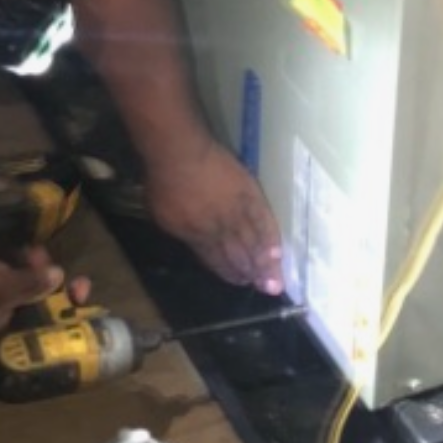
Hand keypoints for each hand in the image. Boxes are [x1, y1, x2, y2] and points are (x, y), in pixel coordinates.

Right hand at [0, 243, 63, 345]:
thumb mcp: (4, 288)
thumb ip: (34, 284)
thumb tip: (59, 277)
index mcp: (11, 336)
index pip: (49, 329)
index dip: (69, 310)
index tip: (81, 290)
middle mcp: (7, 326)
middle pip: (42, 308)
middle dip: (51, 284)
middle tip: (56, 266)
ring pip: (29, 291)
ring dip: (37, 272)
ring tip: (37, 253)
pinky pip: (14, 281)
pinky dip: (20, 268)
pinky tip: (26, 252)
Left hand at [145, 140, 283, 292]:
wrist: (180, 153)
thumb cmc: (164, 183)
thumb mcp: (163, 217)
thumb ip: (183, 234)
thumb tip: (195, 244)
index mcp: (198, 237)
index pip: (217, 261)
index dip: (230, 274)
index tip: (241, 283)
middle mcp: (221, 230)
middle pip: (240, 256)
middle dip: (253, 274)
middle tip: (267, 288)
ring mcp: (238, 212)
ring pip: (254, 243)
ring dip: (265, 264)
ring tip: (275, 279)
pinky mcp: (250, 194)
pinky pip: (264, 220)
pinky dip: (271, 238)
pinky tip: (278, 251)